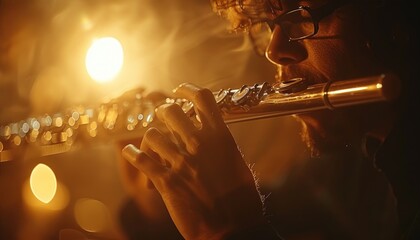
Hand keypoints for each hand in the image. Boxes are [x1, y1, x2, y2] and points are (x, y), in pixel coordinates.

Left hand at [122, 83, 265, 238]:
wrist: (232, 228)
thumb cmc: (242, 200)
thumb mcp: (239, 164)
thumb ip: (223, 145)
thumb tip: (214, 133)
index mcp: (220, 137)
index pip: (202, 98)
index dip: (188, 89)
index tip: (180, 90)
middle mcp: (199, 144)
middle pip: (171, 110)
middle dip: (165, 112)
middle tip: (165, 119)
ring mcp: (181, 162)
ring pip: (152, 133)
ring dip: (152, 138)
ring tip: (154, 144)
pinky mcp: (166, 181)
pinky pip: (140, 159)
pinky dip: (132, 154)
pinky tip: (131, 153)